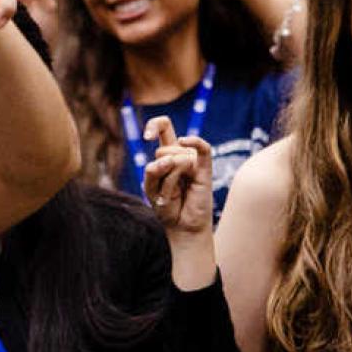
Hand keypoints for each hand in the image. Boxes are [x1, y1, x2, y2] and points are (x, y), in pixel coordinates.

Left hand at [139, 117, 214, 239]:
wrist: (182, 226)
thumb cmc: (168, 206)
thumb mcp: (151, 189)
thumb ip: (153, 172)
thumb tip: (168, 160)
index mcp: (167, 154)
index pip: (164, 127)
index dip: (154, 125)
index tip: (147, 137)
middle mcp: (181, 154)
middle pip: (163, 150)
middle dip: (159, 172)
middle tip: (164, 191)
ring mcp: (194, 161)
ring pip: (175, 158)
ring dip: (168, 182)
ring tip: (173, 195)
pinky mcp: (205, 169)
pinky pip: (202, 149)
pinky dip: (194, 142)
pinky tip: (184, 141)